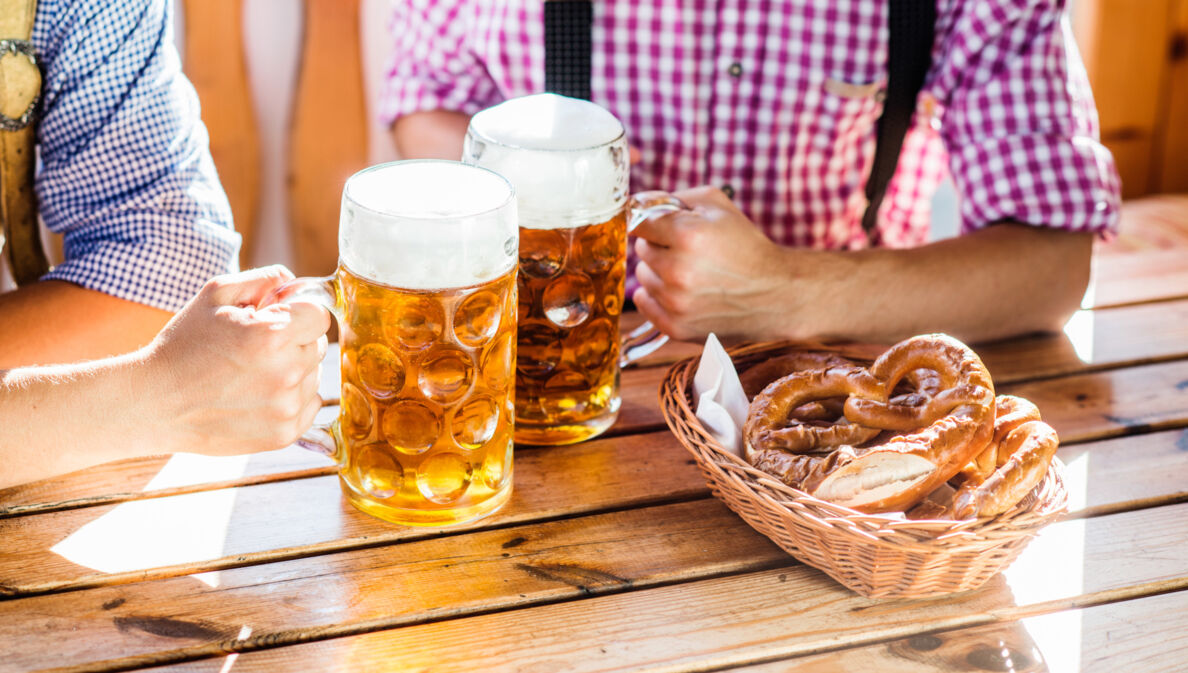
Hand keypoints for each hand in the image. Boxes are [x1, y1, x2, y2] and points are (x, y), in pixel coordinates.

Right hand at [142, 265, 330, 455]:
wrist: (154, 403)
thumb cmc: (183, 345)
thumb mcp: (215, 295)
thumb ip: (262, 279)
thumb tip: (294, 280)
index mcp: (272, 335)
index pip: (319, 316)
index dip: (298, 314)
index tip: (277, 321)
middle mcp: (285, 373)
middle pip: (317, 346)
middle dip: (293, 342)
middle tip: (255, 349)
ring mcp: (286, 408)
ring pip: (314, 376)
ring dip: (293, 371)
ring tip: (250, 375)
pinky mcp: (284, 435)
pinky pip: (310, 406)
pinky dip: (292, 399)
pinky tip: (258, 395)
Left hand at [630, 186, 800, 340]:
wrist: (776, 294)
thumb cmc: (745, 246)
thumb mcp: (717, 205)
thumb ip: (674, 198)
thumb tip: (638, 203)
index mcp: (687, 235)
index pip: (637, 222)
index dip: (650, 222)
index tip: (658, 226)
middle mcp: (677, 270)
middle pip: (641, 249)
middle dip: (660, 246)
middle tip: (688, 251)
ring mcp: (675, 303)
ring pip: (642, 276)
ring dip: (659, 272)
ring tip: (690, 272)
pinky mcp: (676, 327)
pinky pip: (643, 303)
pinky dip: (656, 296)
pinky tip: (679, 291)